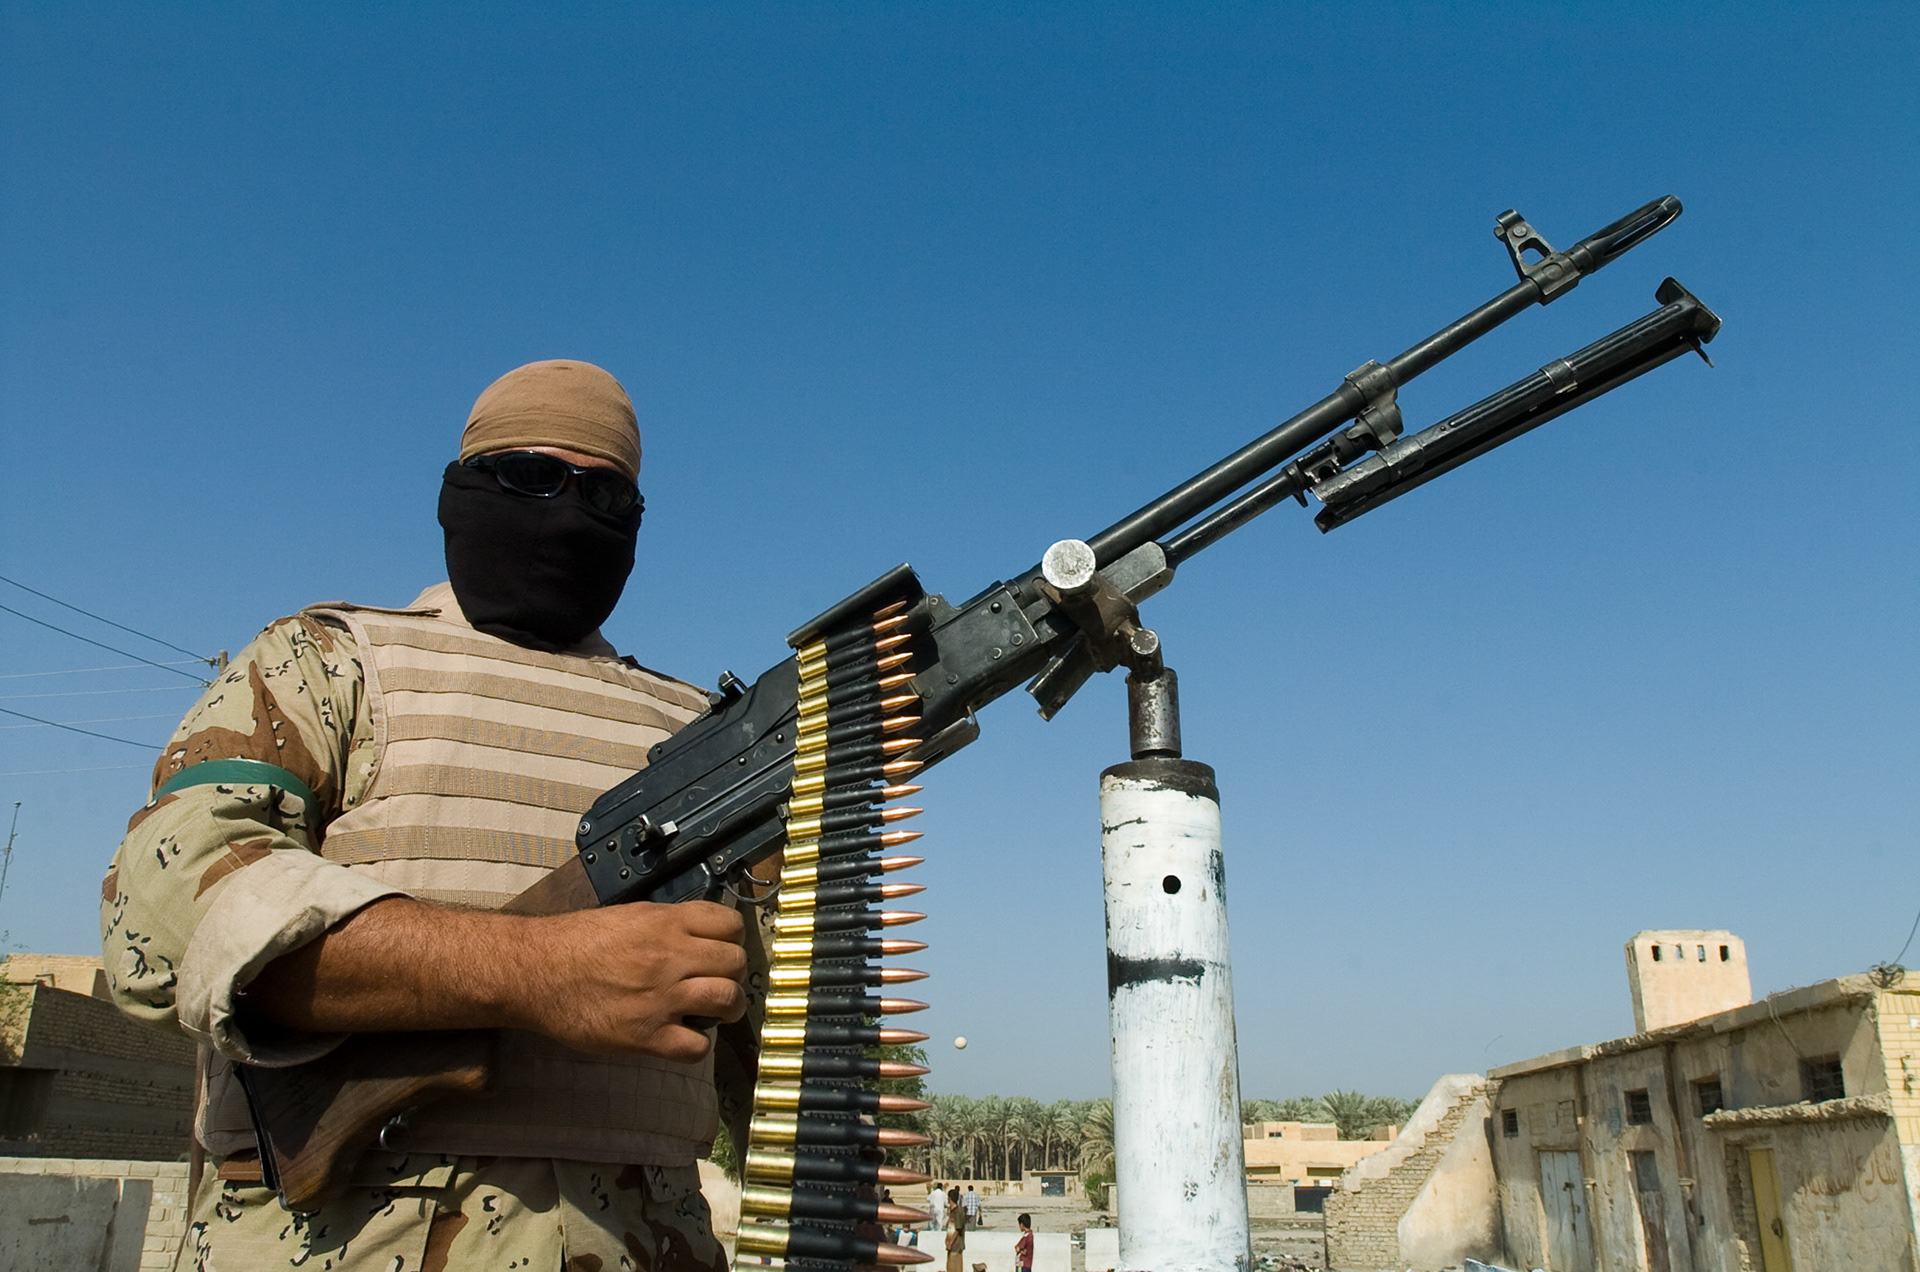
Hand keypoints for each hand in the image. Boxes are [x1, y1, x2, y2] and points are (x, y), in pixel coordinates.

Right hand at [517, 900, 747, 1061]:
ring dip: (728, 1007)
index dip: (732, 938)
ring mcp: (661, 997)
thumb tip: (699, 935)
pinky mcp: (645, 1035)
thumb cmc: (574, 942)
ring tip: (716, 1011)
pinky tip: (683, 1036)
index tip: (724, 948)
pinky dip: (696, 1045)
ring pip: (727, 1000)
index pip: (730, 924)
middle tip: (719, 982)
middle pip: (734, 963)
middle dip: (732, 973)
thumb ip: (667, 925)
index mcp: (665, 923)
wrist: (535, 971)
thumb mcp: (628, 916)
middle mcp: (669, 957)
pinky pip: (696, 1046)